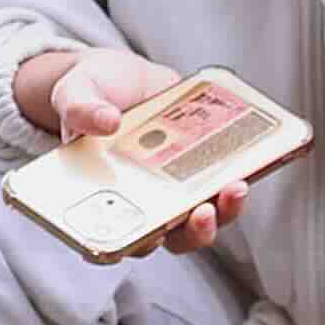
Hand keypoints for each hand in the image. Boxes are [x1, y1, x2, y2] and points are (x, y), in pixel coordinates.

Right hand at [14, 41, 249, 252]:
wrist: (125, 80)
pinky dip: (239, 173)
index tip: (150, 236)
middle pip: (172, 236)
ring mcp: (178, 189)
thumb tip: (105, 120)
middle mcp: (145, 204)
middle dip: (192, 230)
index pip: (118, 240)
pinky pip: (226, 180)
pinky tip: (248, 153)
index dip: (135, 245)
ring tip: (234, 184)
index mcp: (104, 199)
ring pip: (206, 215)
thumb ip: (80, 108)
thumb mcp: (76, 93)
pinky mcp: (204, 168)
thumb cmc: (93, 97)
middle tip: (202, 210)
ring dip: (225, 208)